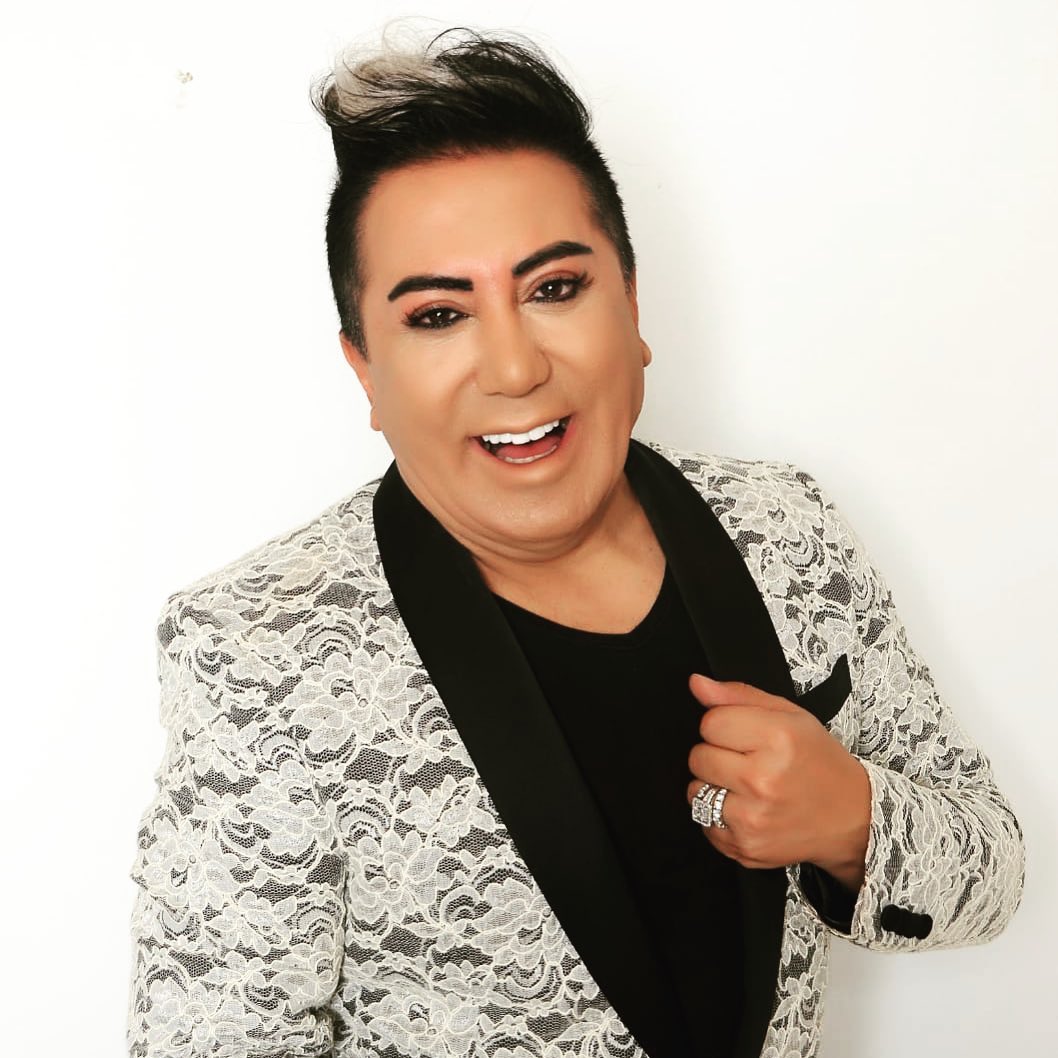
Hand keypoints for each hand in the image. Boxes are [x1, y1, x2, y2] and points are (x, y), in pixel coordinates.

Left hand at [686, 673, 870, 890]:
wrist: (854, 819)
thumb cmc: (820, 762)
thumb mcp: (790, 716)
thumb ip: (738, 696)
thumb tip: (696, 683)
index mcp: (777, 739)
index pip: (710, 723)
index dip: (722, 726)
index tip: (743, 735)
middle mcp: (763, 780)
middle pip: (698, 757)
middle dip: (716, 756)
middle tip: (746, 761)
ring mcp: (753, 818)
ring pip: (695, 791)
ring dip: (714, 787)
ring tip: (746, 787)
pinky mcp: (746, 847)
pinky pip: (704, 824)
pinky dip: (719, 817)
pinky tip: (747, 810)